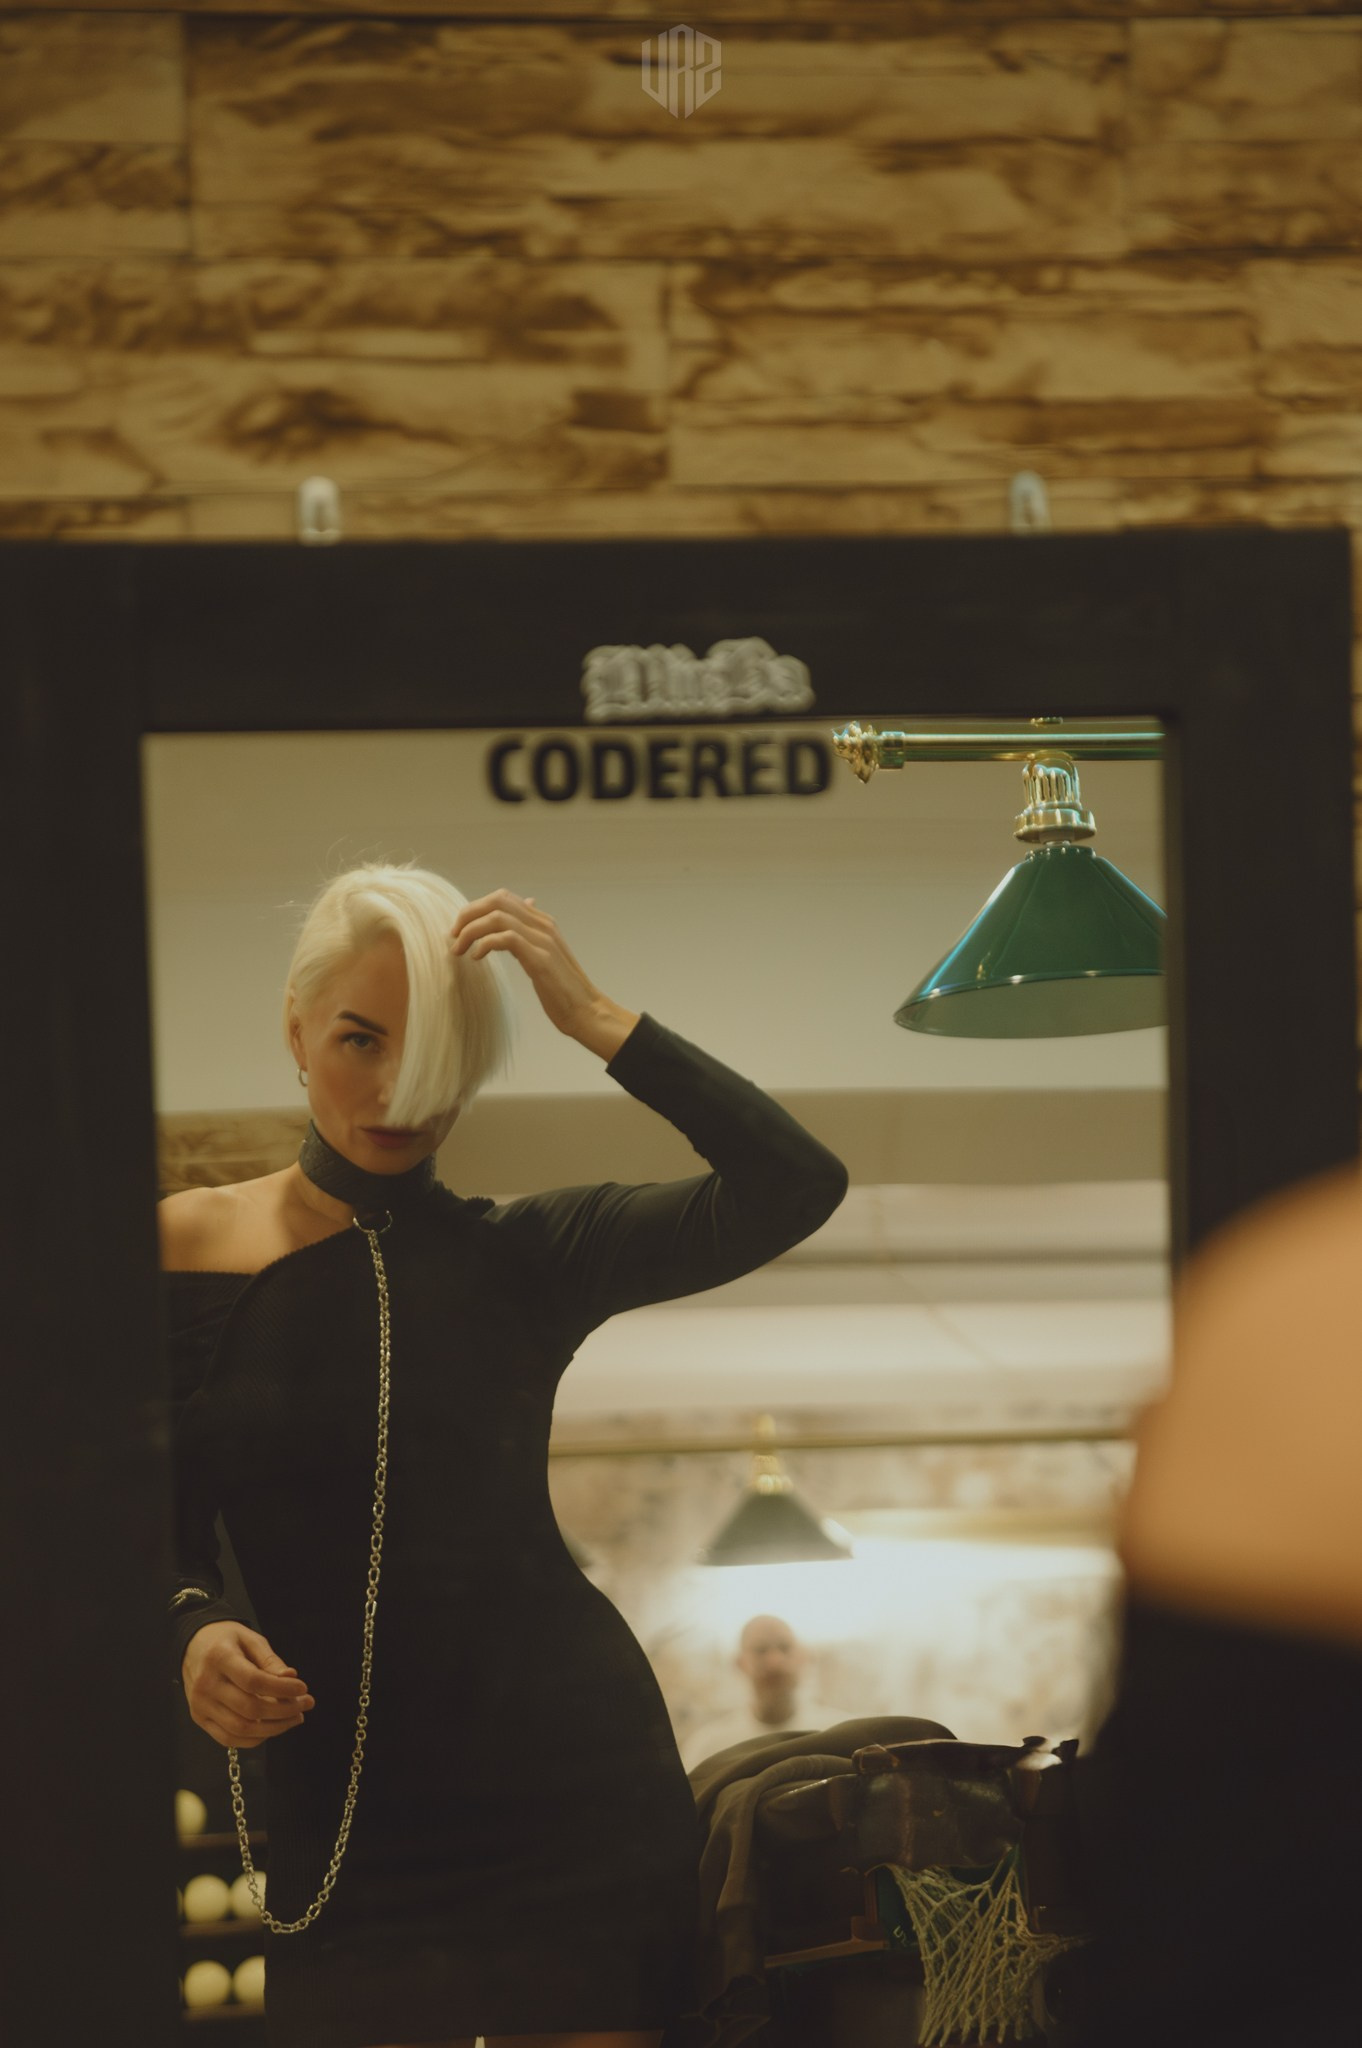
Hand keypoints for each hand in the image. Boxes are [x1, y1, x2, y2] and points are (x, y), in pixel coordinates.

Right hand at [182, 1621, 313, 1750]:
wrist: (193, 1644)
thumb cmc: (227, 1639)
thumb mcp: (250, 1638)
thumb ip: (270, 1660)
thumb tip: (291, 1678)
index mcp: (219, 1658)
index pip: (253, 1681)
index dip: (281, 1689)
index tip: (303, 1688)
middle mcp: (205, 1685)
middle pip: (249, 1709)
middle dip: (284, 1711)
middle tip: (305, 1704)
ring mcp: (199, 1705)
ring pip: (240, 1729)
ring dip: (273, 1729)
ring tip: (294, 1718)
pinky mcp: (199, 1718)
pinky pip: (228, 1738)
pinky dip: (254, 1738)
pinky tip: (272, 1728)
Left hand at [449, 889, 638, 1058]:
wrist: (586, 1011)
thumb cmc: (561, 989)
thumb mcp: (543, 957)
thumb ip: (528, 937)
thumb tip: (514, 923)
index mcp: (543, 922)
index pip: (503, 898)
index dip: (475, 908)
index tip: (460, 929)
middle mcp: (543, 925)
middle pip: (498, 900)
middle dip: (469, 914)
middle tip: (453, 936)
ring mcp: (543, 940)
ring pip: (498, 917)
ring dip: (471, 930)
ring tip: (459, 949)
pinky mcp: (540, 958)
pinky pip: (506, 938)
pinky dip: (485, 944)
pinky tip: (476, 958)